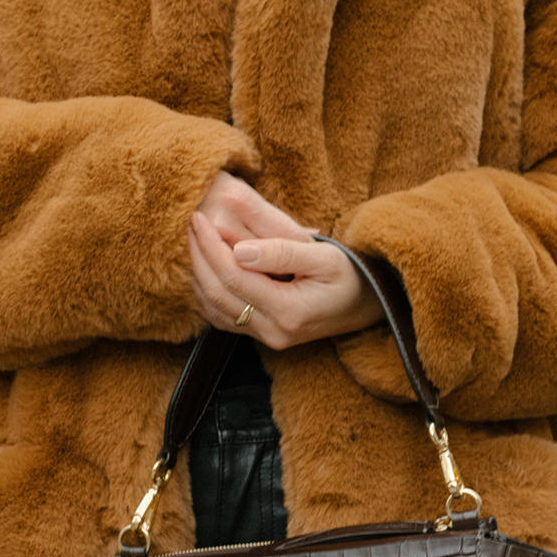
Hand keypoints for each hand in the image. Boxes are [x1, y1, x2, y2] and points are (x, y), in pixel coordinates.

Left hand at [188, 177, 381, 349]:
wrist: (366, 305)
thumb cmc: (350, 275)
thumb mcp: (325, 257)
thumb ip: (283, 252)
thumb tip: (239, 250)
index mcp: (289, 311)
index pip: (234, 277)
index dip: (211, 247)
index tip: (198, 218)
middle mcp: (273, 332)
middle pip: (217, 295)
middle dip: (198, 258)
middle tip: (189, 224)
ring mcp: (266, 338)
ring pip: (214, 310)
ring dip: (197, 275)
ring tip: (192, 240)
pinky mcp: (262, 335)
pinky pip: (222, 317)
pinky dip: (206, 292)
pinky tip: (203, 267)